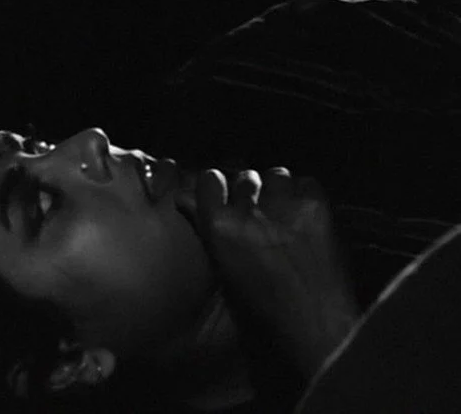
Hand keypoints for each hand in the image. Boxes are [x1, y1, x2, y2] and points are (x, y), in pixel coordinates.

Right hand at [175, 167, 359, 379]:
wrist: (313, 327)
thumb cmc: (262, 311)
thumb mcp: (223, 271)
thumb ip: (206, 229)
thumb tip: (185, 198)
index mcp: (219, 229)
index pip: (209, 180)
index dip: (215, 186)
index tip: (218, 193)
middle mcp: (250, 213)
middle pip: (245, 178)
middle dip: (249, 191)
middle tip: (256, 213)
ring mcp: (285, 207)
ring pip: (276, 176)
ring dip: (277, 190)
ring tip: (282, 213)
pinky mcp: (316, 208)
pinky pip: (307, 183)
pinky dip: (305, 195)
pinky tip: (304, 215)